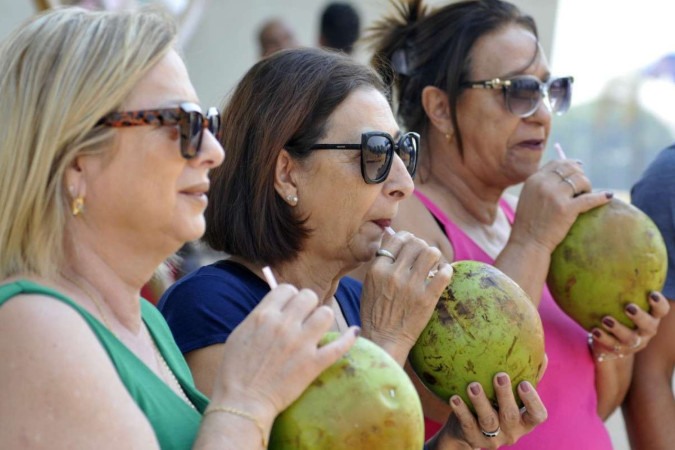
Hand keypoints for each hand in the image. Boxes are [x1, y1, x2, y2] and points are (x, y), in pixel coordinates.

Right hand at [212, 284, 358, 420]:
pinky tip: (353, 332)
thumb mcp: (239, 334)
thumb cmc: (235, 371)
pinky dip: (349, 337)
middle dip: (307, 305)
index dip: (289, 297)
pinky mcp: (314, 363)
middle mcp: (284, 325)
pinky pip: (340, 345)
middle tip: (304, 317)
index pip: (286, 289)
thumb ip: (259, 317)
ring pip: (326, 313)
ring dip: (322, 319)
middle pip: (308, 296)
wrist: (243, 402)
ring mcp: (301, 343)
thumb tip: (276, 308)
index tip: (290, 307)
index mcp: (264, 315)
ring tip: (318, 328)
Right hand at [359, 231, 452, 364]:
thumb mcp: (369, 284)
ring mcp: (411, 286)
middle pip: (415, 243)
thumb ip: (380, 263)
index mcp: (377, 269)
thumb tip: (391, 237)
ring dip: (435, 256)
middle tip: (423, 255)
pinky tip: (443, 274)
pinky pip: (444, 274)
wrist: (384, 340)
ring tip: (433, 264)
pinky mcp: (427, 299)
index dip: (407, 238)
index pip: (397, 239)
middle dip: (422, 246)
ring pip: (431, 253)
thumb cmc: (375, 313)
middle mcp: (394, 274)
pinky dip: (446, 270)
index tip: (411, 243)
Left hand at [432, 374, 546, 448]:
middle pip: (510, 416)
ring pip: (488, 421)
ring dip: (481, 402)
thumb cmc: (495, 406)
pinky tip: (455, 398)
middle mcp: (511, 432)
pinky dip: (461, 411)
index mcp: (524, 421)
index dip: (532, 401)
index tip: (524, 383)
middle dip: (505, 396)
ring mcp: (492, 438)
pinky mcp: (472, 438)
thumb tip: (541, 353)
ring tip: (473, 385)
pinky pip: (467, 424)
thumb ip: (525, 377)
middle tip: (500, 376)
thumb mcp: (511, 397)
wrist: (467, 432)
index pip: (537, 415)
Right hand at [510, 160, 610, 253]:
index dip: (571, 165)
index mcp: (534, 179)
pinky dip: (601, 197)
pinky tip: (608, 197)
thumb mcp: (529, 196)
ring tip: (586, 196)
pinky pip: (589, 199)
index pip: (557, 163)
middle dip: (580, 176)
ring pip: (581, 180)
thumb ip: (542, 184)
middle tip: (583, 188)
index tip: (579, 171)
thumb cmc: (528, 223)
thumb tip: (566, 172)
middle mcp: (543, 184)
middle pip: (571, 169)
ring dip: (587, 187)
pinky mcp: (566, 209)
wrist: (527, 243)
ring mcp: (555, 196)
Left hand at [589, 291, 670, 361]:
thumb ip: (621, 284)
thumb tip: (610, 252)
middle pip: (649, 326)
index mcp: (651, 317)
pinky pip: (610, 346)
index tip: (651, 294)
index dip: (659, 303)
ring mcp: (632, 343)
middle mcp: (645, 331)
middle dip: (640, 317)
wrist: (612, 343)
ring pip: (629, 339)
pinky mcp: (618, 351)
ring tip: (606, 319)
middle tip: (628, 307)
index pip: (661, 310)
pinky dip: (602, 338)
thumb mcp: (623, 299)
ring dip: (618, 328)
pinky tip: (593, 329)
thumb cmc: (618, 312)